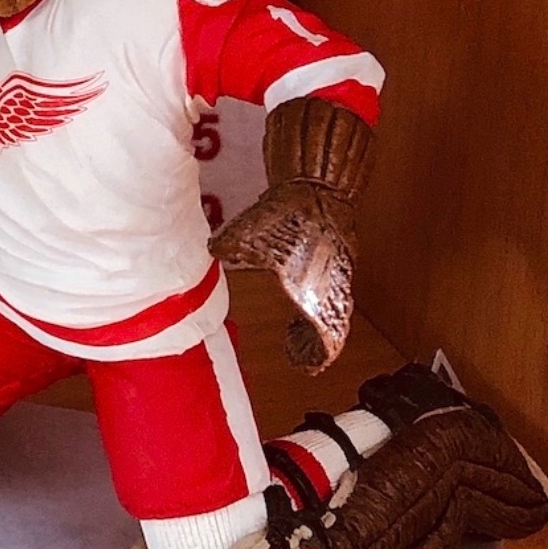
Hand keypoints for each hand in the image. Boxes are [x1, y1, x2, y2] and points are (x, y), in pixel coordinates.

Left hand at [209, 178, 357, 372]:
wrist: (319, 182)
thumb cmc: (289, 213)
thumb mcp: (246, 237)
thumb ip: (226, 249)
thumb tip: (209, 252)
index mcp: (315, 291)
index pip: (326, 335)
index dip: (316, 355)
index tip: (306, 367)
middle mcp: (333, 283)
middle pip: (332, 323)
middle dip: (316, 343)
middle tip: (300, 353)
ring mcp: (338, 266)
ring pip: (333, 304)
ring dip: (317, 322)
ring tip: (296, 333)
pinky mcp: (337, 249)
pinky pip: (330, 282)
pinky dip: (316, 296)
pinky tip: (297, 290)